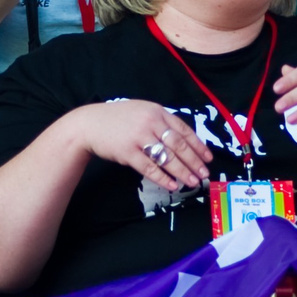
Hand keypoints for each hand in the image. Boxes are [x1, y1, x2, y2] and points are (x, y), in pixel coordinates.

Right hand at [70, 98, 210, 193]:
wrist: (88, 124)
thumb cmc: (116, 119)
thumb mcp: (141, 112)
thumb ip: (160, 122)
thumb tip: (183, 141)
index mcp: (157, 111)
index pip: (184, 130)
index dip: (198, 145)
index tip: (208, 158)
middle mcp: (150, 122)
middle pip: (178, 145)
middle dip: (194, 161)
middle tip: (204, 174)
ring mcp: (138, 137)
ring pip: (167, 157)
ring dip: (182, 171)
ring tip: (193, 182)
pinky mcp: (127, 152)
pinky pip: (149, 167)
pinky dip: (163, 178)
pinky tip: (172, 185)